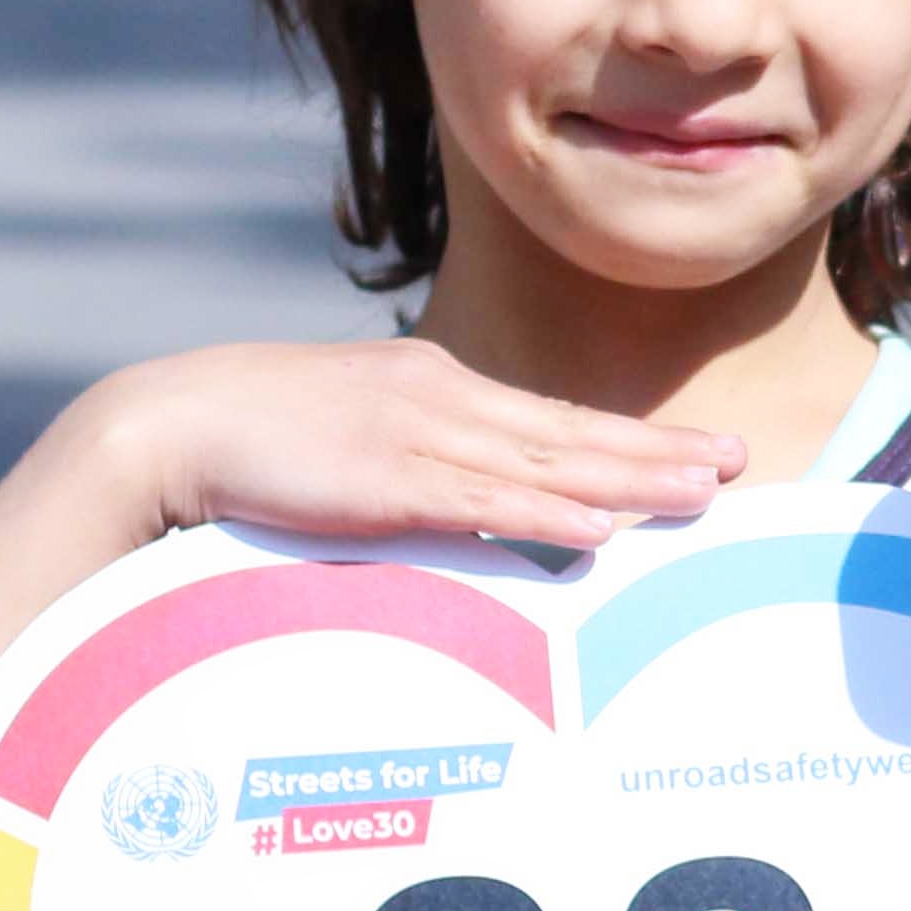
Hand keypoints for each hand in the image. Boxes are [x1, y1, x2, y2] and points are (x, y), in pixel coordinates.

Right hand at [58, 337, 737, 550]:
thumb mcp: (348, 437)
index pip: (549, 416)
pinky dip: (552, 510)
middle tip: (739, 462)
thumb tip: (450, 500)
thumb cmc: (249, 437)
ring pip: (550, 460)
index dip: (626, 435)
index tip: (693, 449)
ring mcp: (419, 435)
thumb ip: (408, 462)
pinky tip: (603, 524)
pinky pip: (489, 499)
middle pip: (572, 429)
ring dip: (631, 478)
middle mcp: (441, 398)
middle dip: (658, 449)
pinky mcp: (390, 480)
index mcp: (432, 386)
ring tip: (704, 489)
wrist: (171, 421)